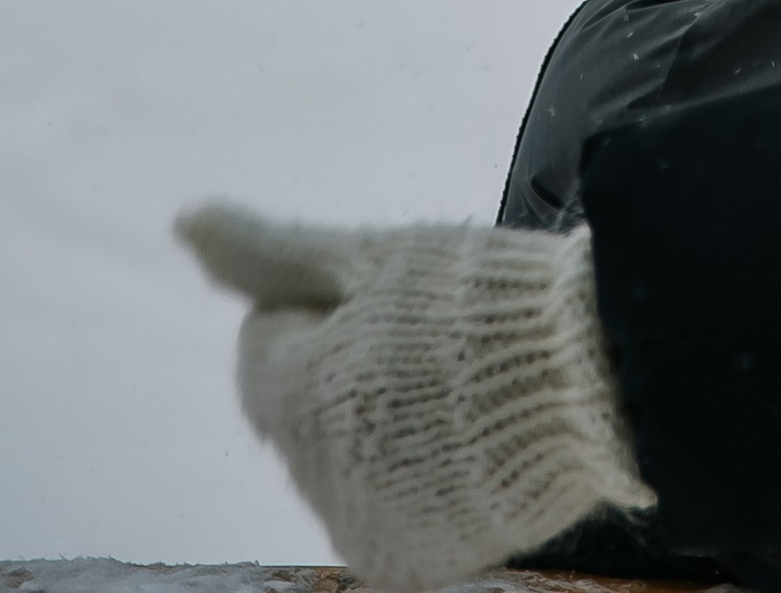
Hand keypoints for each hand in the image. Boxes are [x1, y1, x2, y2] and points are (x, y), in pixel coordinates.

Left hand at [178, 199, 650, 592]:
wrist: (595, 382)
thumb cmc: (483, 301)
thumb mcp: (376, 255)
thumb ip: (272, 250)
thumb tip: (185, 221)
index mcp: (302, 393)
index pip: (261, 346)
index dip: (321, 308)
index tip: (391, 298)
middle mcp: (317, 475)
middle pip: (296, 407)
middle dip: (342, 370)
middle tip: (428, 341)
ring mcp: (364, 523)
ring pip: (335, 460)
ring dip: (372, 427)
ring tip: (453, 391)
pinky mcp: (411, 560)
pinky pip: (380, 509)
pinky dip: (409, 477)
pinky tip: (462, 442)